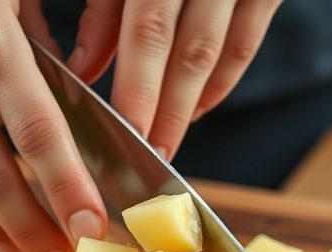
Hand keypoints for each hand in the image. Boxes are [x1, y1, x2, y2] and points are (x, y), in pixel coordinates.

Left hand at [65, 0, 281, 159]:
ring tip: (166, 143)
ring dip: (190, 105)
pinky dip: (223, 80)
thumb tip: (84, 69)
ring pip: (214, 50)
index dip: (135, 84)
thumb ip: (102, 6)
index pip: (146, 26)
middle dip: (162, 110)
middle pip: (184, 49)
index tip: (120, 129)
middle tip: (143, 157)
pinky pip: (246, 41)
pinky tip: (200, 108)